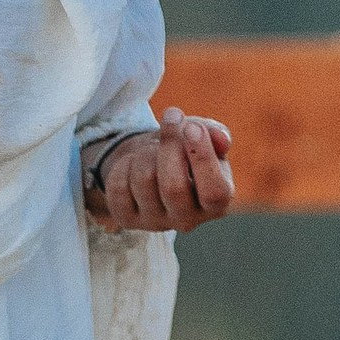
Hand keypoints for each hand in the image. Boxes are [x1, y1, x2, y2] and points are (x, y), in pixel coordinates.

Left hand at [85, 108, 234, 230]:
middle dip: (169, 145)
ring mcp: (155, 223)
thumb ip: (215, 134)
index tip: (191, 126)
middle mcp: (187, 220)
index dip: (203, 159)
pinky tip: (133, 162)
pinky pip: (118, 187)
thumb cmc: (184, 149)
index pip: (215, 193)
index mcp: (215, 204)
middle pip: (174, 187)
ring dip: (146, 151)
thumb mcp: (202, 137)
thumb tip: (221, 138)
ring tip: (152, 145)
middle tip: (170, 117)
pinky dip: (123, 164)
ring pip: (144, 181)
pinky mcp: (127, 219)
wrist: (150, 161)